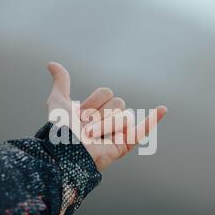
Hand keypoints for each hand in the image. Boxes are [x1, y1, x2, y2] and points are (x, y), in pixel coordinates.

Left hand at [46, 62, 166, 170]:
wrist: (66, 150)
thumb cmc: (60, 129)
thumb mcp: (58, 101)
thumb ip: (60, 83)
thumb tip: (51, 64)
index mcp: (95, 110)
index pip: (107, 92)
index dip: (94, 101)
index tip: (80, 114)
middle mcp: (106, 120)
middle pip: (118, 102)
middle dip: (101, 114)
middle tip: (87, 128)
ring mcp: (116, 133)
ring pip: (125, 116)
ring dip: (108, 125)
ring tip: (94, 137)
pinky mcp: (124, 145)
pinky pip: (142, 130)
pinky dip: (154, 119)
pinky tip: (163, 109)